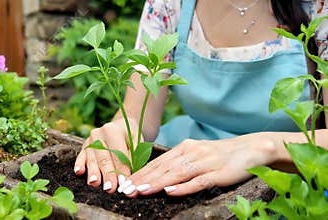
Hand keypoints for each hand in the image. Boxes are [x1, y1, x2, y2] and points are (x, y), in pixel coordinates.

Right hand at [74, 118, 140, 192]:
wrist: (119, 125)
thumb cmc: (130, 137)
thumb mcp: (136, 142)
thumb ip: (133, 156)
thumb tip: (129, 175)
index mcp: (113, 131)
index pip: (118, 154)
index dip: (121, 169)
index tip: (123, 182)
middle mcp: (99, 134)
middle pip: (104, 158)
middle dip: (107, 174)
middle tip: (110, 188)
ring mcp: (89, 140)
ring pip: (92, 159)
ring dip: (93, 173)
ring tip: (95, 183)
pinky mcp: (84, 146)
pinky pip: (81, 156)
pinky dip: (79, 164)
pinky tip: (79, 172)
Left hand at [122, 134, 276, 196]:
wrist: (253, 148)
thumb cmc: (222, 154)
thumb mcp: (198, 154)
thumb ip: (180, 163)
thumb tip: (161, 177)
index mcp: (185, 147)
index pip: (158, 162)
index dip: (141, 173)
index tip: (125, 182)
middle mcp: (192, 152)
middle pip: (163, 168)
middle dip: (143, 179)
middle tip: (125, 190)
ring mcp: (206, 162)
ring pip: (177, 173)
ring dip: (157, 183)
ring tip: (140, 191)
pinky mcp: (219, 172)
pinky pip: (199, 181)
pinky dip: (184, 187)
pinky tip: (170, 191)